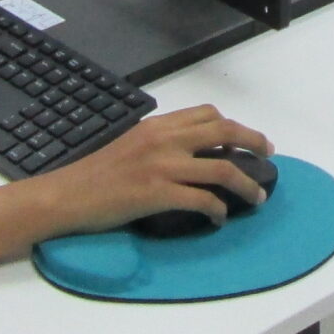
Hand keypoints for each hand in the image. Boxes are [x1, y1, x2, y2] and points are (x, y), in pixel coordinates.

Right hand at [0, 107, 273, 264]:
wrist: (66, 195)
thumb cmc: (94, 174)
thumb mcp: (130, 144)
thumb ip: (159, 143)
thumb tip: (188, 153)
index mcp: (157, 126)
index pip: (206, 115)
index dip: (233, 125)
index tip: (246, 140)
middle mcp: (164, 140)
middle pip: (224, 133)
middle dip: (253, 143)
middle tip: (268, 156)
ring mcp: (162, 166)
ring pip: (222, 169)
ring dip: (247, 184)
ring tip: (257, 197)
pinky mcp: (158, 194)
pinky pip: (203, 200)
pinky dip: (218, 210)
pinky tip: (219, 218)